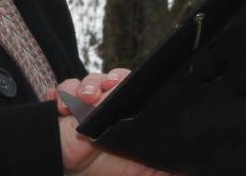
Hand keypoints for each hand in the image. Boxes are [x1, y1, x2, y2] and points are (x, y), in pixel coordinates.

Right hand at [46, 70, 176, 175]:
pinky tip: (60, 106)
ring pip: (82, 82)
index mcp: (122, 110)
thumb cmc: (106, 168)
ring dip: (82, 87)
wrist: (74, 173)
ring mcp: (80, 103)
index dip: (124, 80)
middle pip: (105, 78)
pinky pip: (57, 93)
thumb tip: (188, 170)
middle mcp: (102, 102)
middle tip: (104, 90)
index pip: (128, 85)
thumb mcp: (139, 172)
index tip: (120, 83)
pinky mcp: (60, 109)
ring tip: (84, 100)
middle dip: (103, 80)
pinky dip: (57, 96)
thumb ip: (161, 170)